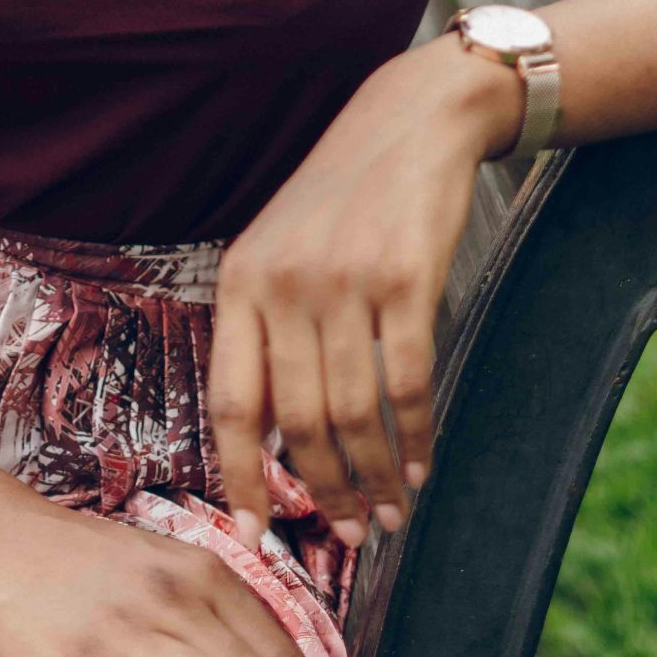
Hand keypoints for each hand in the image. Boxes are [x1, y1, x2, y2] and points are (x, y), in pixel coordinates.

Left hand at [208, 35, 521, 548]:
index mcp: (241, 281)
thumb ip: (268, 332)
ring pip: (353, 414)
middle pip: (297, 423)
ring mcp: (344, 280)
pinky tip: (424, 463)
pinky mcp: (405, 278)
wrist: (410, 121)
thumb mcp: (281, 251)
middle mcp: (283, 283)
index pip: (231, 403)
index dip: (241, 479)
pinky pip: (408, 384)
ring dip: (375, 477)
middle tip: (349, 534)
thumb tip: (269, 440)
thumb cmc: (344, 199)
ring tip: (391, 512)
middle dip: (324, 493)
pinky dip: (418, 436)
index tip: (253, 535)